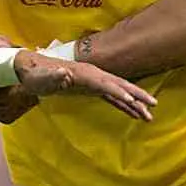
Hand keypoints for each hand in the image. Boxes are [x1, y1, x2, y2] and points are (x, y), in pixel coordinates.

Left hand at [9, 49, 156, 120]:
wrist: (32, 69)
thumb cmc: (35, 74)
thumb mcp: (41, 77)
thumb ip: (53, 76)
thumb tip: (64, 73)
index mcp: (84, 73)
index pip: (105, 83)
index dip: (118, 92)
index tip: (132, 101)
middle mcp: (93, 75)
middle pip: (120, 85)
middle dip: (137, 96)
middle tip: (153, 106)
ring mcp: (94, 82)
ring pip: (119, 93)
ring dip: (135, 104)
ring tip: (149, 117)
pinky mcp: (92, 89)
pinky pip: (112, 99)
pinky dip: (124, 106)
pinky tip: (135, 115)